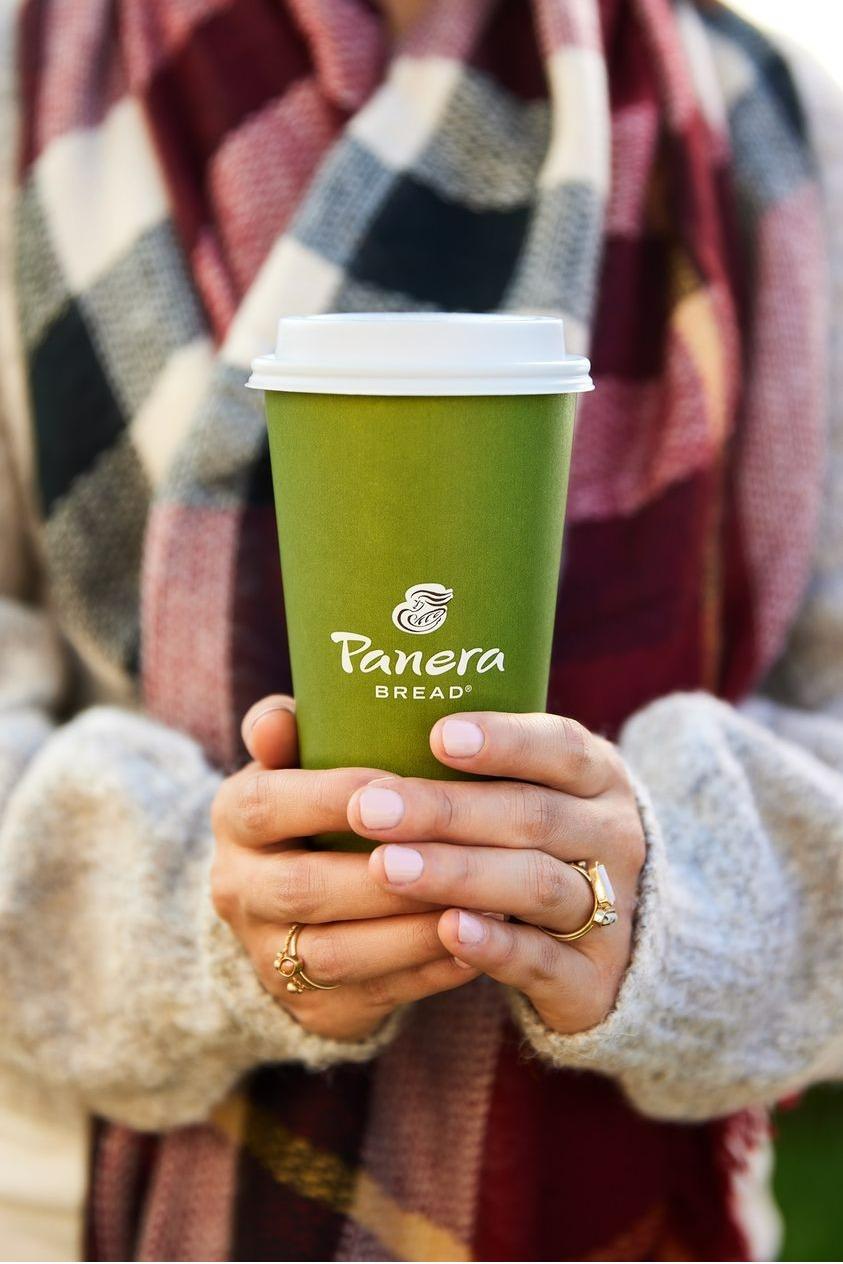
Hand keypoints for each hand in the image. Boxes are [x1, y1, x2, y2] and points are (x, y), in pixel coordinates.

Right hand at [210, 696, 478, 1041]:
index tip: (403, 780)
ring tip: (482, 903)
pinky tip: (479, 944)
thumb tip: (278, 719)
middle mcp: (239, 890)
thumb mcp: (297, 762)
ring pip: (339, 953)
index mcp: (235, 819)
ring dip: (414, 931)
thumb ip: (289, 731)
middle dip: (385, 872)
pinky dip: (430, 972)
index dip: (332, 796)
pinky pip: (375, 997)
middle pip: (304, 887)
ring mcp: (271, 957)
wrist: (289, 910)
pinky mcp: (314, 1008)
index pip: (266, 805)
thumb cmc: (316, 808)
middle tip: (458, 850)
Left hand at [347, 712, 645, 1034]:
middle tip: (370, 808)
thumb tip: (364, 733)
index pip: (561, 747)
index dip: (504, 740)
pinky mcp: (594, 979)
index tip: (437, 735)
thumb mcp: (531, 791)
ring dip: (458, 874)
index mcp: (599, 778)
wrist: (607, 945)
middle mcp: (613, 837)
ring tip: (388, 866)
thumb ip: (473, 767)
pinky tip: (446, 929)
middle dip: (447, 811)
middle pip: (534, 816)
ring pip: (536, 885)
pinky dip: (495, 944)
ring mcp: (612, 909)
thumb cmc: (536, 843)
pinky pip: (543, 959)